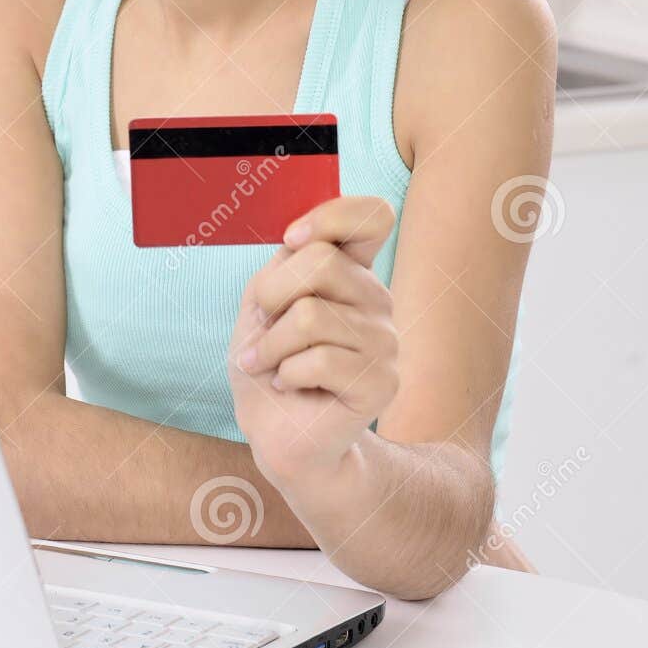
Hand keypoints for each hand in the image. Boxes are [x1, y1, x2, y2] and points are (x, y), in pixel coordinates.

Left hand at [227, 195, 399, 495]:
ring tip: (272, 365)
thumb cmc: (266, 364)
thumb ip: (284, 265)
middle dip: (271, 296)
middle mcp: (377, 299)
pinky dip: (285, 374)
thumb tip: (301, 245)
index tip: (290, 240)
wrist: (276, 432)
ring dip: (271, 345)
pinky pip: (318, 360)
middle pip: (320, 261)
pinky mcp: (382, 381)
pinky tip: (290, 387)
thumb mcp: (261, 303)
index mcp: (352, 271)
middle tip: (264, 329)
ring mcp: (386, 340)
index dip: (330, 215)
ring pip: (310, 316)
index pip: (373, 215)